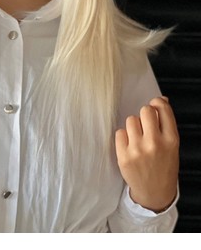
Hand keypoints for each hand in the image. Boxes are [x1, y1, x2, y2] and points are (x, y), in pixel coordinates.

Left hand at [115, 96, 178, 212]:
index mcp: (171, 140)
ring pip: (130, 119)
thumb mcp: (172, 145)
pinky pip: (119, 132)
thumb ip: (166, 122)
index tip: (155, 107)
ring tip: (138, 138)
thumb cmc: (163, 165)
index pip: (162, 108)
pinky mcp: (123, 156)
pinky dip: (123, 137)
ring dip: (133, 126)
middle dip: (145, 115)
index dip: (157, 103)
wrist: (155, 193)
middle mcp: (155, 144)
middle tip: (146, 125)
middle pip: (145, 110)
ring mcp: (138, 150)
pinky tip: (130, 146)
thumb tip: (161, 99)